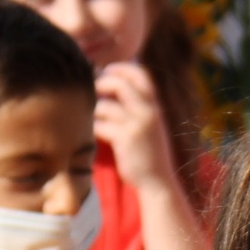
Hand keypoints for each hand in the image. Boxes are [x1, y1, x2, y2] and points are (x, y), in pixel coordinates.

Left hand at [95, 63, 180, 190]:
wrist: (158, 180)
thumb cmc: (148, 151)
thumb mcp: (149, 124)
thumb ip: (135, 106)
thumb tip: (109, 85)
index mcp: (154, 105)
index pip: (139, 74)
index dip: (120, 69)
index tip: (105, 71)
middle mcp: (148, 112)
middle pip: (120, 84)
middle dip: (101, 84)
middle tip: (92, 92)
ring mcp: (137, 125)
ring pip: (104, 106)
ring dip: (93, 111)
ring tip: (92, 118)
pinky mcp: (125, 140)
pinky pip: (99, 125)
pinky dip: (92, 128)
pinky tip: (93, 134)